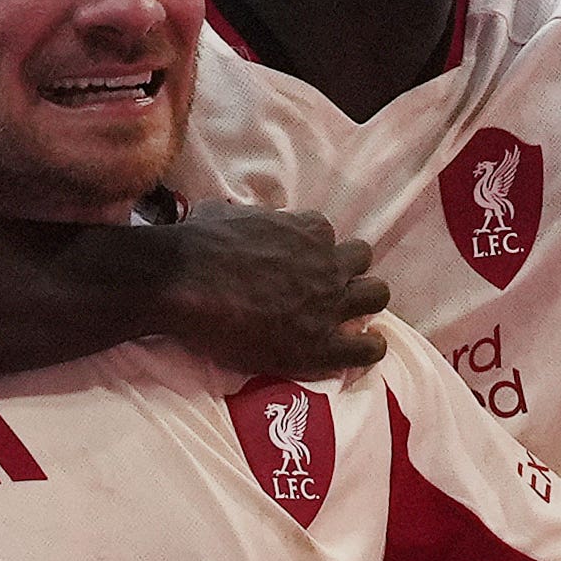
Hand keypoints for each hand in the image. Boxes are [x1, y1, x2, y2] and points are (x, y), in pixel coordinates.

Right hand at [149, 203, 389, 375]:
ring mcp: (329, 303)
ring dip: (363, 302)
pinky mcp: (321, 344)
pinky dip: (369, 346)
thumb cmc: (199, 244)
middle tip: (323, 289)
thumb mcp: (229, 212)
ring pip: (376, 294)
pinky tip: (358, 349)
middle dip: (347, 271)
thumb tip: (243, 219)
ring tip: (345, 317)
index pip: (325, 235)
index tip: (297, 264)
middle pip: (361, 259)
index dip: (312, 250)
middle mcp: (327, 263)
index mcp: (308, 230)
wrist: (184, 283)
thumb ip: (251, 218)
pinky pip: (368, 347)